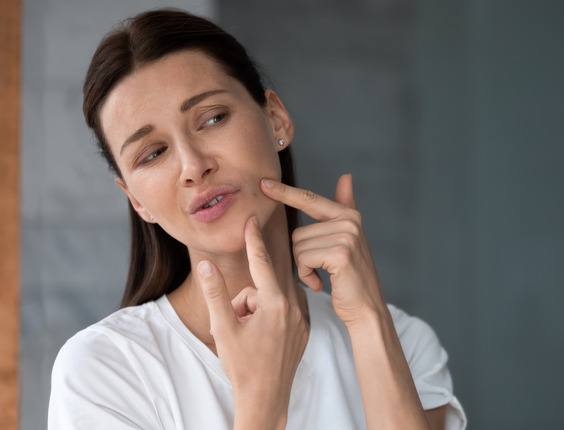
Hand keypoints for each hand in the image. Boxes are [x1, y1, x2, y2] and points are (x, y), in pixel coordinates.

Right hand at [198, 217, 308, 428]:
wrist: (266, 398)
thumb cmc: (242, 366)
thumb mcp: (222, 328)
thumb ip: (215, 293)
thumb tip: (205, 264)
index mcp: (275, 303)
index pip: (261, 262)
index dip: (253, 240)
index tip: (252, 218)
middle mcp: (294, 307)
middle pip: (261, 286)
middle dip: (245, 300)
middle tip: (238, 325)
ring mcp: (302, 318)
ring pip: (271, 299)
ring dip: (257, 310)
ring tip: (250, 337)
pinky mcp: (305, 328)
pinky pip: (284, 310)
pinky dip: (270, 318)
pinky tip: (264, 340)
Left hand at [260, 174, 386, 325]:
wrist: (366, 309)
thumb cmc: (352, 277)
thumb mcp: (349, 239)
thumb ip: (344, 207)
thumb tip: (345, 176)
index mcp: (349, 215)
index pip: (310, 199)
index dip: (285, 192)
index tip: (263, 184)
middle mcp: (350, 221)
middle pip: (298, 232)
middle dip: (302, 256)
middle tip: (322, 271)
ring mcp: (347, 236)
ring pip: (298, 247)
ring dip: (304, 268)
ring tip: (323, 277)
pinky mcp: (340, 253)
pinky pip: (303, 259)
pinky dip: (306, 276)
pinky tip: (320, 284)